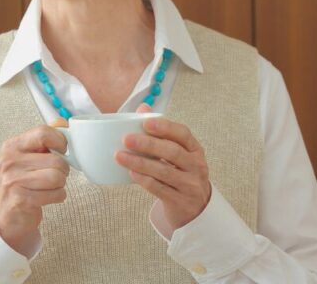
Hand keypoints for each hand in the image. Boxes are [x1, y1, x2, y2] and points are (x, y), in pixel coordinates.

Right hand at [0, 120, 69, 253]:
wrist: (8, 214)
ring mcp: (13, 180)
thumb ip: (44, 139)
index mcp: (12, 146)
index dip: (60, 141)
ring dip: (60, 185)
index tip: (62, 150)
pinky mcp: (21, 198)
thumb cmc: (22, 181)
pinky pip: (56, 194)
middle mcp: (9, 161)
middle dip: (63, 171)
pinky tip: (47, 197)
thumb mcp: (28, 157)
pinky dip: (58, 196)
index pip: (43, 133)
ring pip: (58, 177)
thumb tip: (63, 123)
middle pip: (56, 160)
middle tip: (54, 174)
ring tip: (50, 186)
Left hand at [115, 113, 210, 229]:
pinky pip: (160, 189)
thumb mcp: (177, 152)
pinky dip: (144, 180)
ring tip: (120, 156)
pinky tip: (131, 173)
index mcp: (195, 149)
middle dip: (148, 144)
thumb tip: (143, 107)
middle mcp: (196, 166)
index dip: (165, 127)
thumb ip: (161, 131)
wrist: (195, 208)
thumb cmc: (180, 173)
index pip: (183, 134)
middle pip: (173, 152)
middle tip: (126, 139)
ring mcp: (190, 185)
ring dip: (140, 163)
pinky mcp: (180, 201)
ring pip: (164, 171)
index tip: (145, 123)